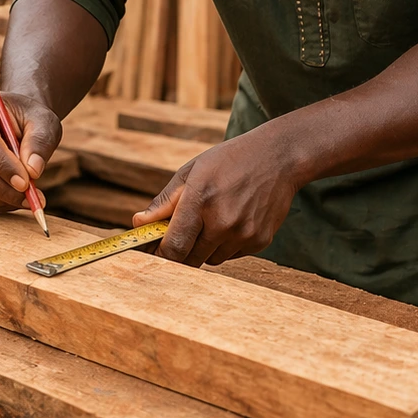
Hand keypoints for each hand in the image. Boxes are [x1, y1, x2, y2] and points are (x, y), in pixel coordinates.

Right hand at [0, 89, 61, 212]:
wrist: (15, 121)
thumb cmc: (29, 118)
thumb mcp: (44, 121)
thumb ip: (40, 141)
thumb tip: (33, 170)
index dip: (2, 163)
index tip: (25, 183)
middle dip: (2, 186)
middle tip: (31, 198)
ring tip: (29, 200)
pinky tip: (14, 200)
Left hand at [132, 129, 301, 266]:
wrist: (278, 157)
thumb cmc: (230, 160)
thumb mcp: (192, 171)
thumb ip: (164, 201)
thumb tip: (138, 224)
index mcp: (201, 200)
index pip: (173, 247)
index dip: (159, 256)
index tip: (152, 254)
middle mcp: (223, 222)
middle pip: (190, 259)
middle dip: (180, 251)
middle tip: (181, 234)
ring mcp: (244, 234)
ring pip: (210, 259)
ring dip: (204, 247)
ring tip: (214, 218)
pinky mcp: (260, 241)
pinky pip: (231, 255)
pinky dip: (226, 245)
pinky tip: (233, 219)